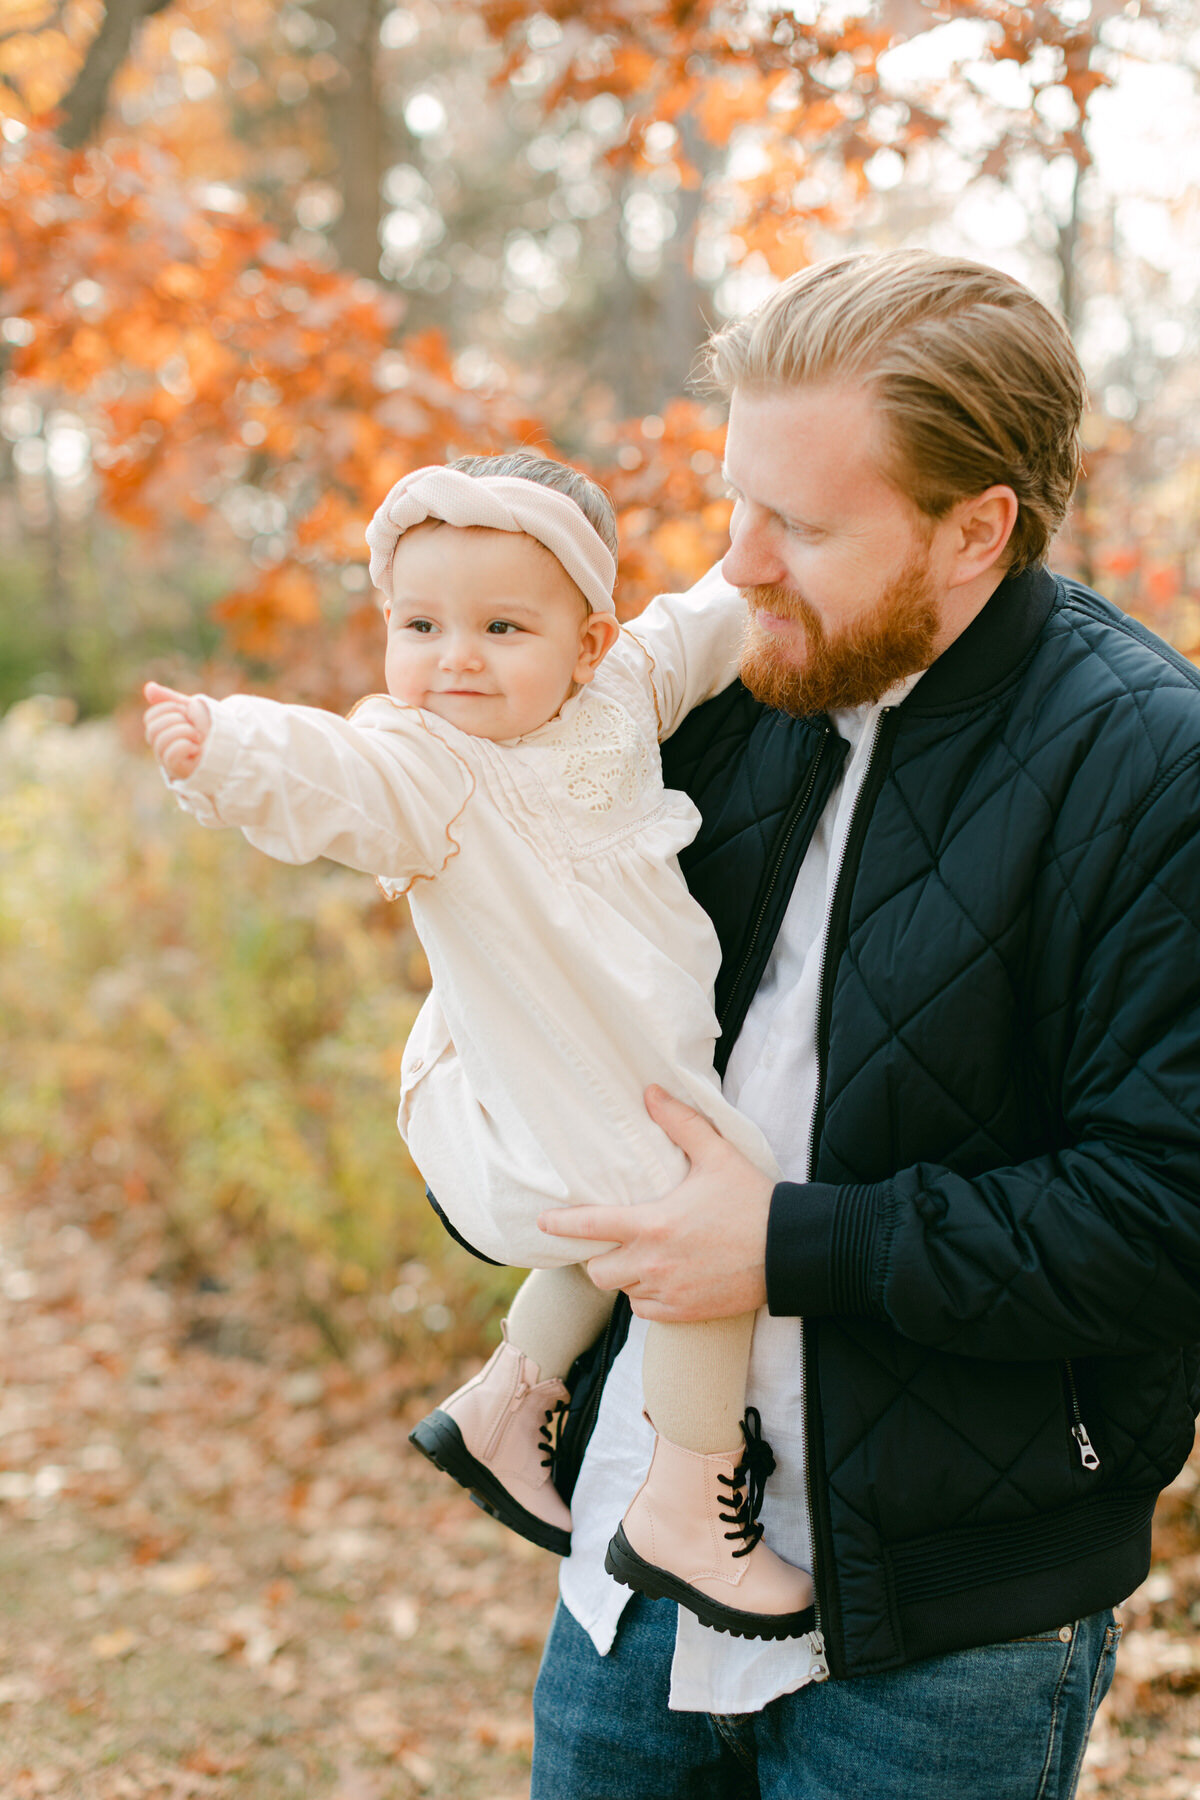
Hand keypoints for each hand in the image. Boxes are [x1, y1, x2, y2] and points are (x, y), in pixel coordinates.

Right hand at [143, 680, 210, 778]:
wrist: (234, 740)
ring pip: (160, 741)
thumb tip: (149, 687)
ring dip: (184, 732)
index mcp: (163, 731)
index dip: (169, 709)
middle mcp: (162, 747)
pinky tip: (196, 749)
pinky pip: (170, 755)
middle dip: (176, 720)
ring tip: (198, 738)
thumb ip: (170, 699)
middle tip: (194, 726)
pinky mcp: (178, 771)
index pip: (150, 717)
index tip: (187, 713)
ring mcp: (169, 760)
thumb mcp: (191, 707)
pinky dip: (185, 746)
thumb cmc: (214, 726)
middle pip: (152, 729)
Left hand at [537, 1085, 773, 1322]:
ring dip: (626, 1277)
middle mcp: (653, 1262)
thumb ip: (680, 1123)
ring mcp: (668, 1292)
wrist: (789, 1251)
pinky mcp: (685, 1313)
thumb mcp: (717, 1155)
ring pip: (623, 1291)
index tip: (543, 1223)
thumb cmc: (752, 1200)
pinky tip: (661, 1280)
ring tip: (642, 1258)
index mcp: (653, 1224)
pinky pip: (646, 1311)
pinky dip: (646, 1298)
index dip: (561, 1225)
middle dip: (598, 1258)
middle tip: (610, 1244)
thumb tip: (651, 1092)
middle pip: (598, 1272)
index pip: (591, 1226)